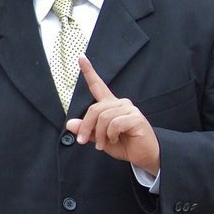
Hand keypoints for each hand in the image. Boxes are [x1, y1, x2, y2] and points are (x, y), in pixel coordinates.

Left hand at [65, 55, 160, 174]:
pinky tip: (115, 139)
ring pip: (103, 117)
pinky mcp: (136, 118)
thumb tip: (70, 124)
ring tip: (103, 145)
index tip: (81, 57)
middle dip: (86, 126)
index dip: (89, 71)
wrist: (144, 156)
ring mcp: (129, 109)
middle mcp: (120, 103)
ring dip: (99, 134)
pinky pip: (114, 124)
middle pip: (94, 109)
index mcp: (111, 105)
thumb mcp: (100, 139)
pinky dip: (110, 135)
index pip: (98, 85)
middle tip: (83, 141)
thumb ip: (87, 131)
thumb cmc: (123, 145)